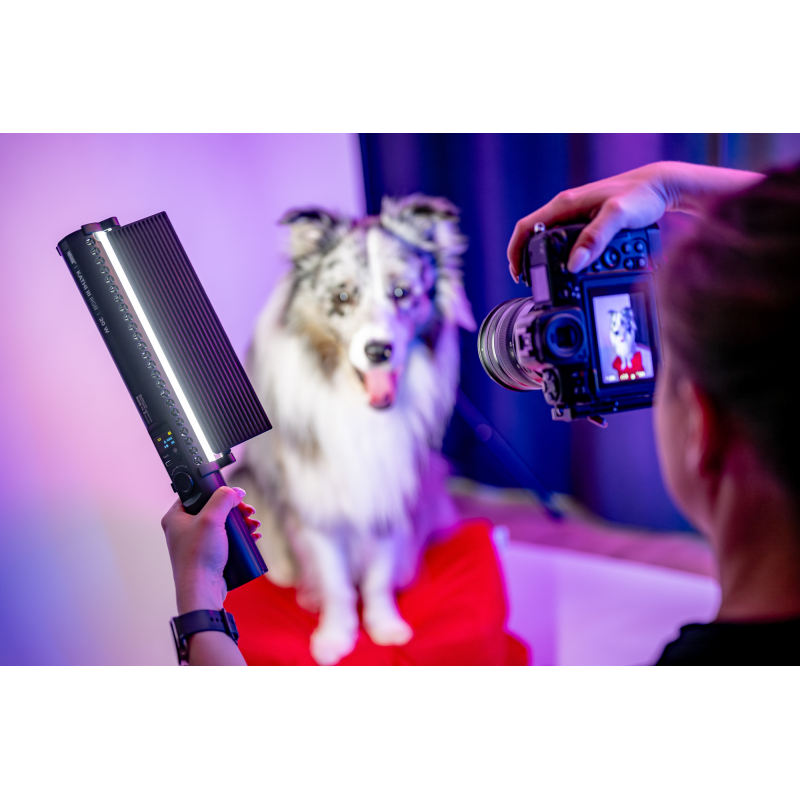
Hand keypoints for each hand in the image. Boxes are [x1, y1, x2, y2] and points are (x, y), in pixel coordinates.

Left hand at [161, 487, 260, 614]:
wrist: (202, 591)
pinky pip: (225, 538)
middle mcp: (183, 529)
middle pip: (213, 508)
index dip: (216, 491)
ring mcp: (196, 542)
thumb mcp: (211, 519)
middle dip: (235, 509)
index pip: (196, 493)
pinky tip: (252, 536)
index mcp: (175, 517)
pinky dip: (240, 536)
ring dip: (241, 522)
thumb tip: (236, 491)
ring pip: (222, 524)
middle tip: (248, 511)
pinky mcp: (208, 554)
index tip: (233, 494)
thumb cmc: (199, 556)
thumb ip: (223, 499)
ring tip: (253, 525)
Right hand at [506, 161, 764, 280]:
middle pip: (535, 237)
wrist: (661, 187)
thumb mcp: (618, 216)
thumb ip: (596, 238)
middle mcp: (567, 209)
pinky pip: (568, 242)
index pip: (526, 227)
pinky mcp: (587, 223)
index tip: (517, 273)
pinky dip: (566, 258)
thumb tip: (573, 264)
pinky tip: (575, 271)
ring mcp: (577, 216)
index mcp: (565, 205)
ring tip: (553, 283)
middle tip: (533, 284)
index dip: (516, 251)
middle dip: (530, 261)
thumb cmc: (641, 196)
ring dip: (549, 262)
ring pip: (551, 242)